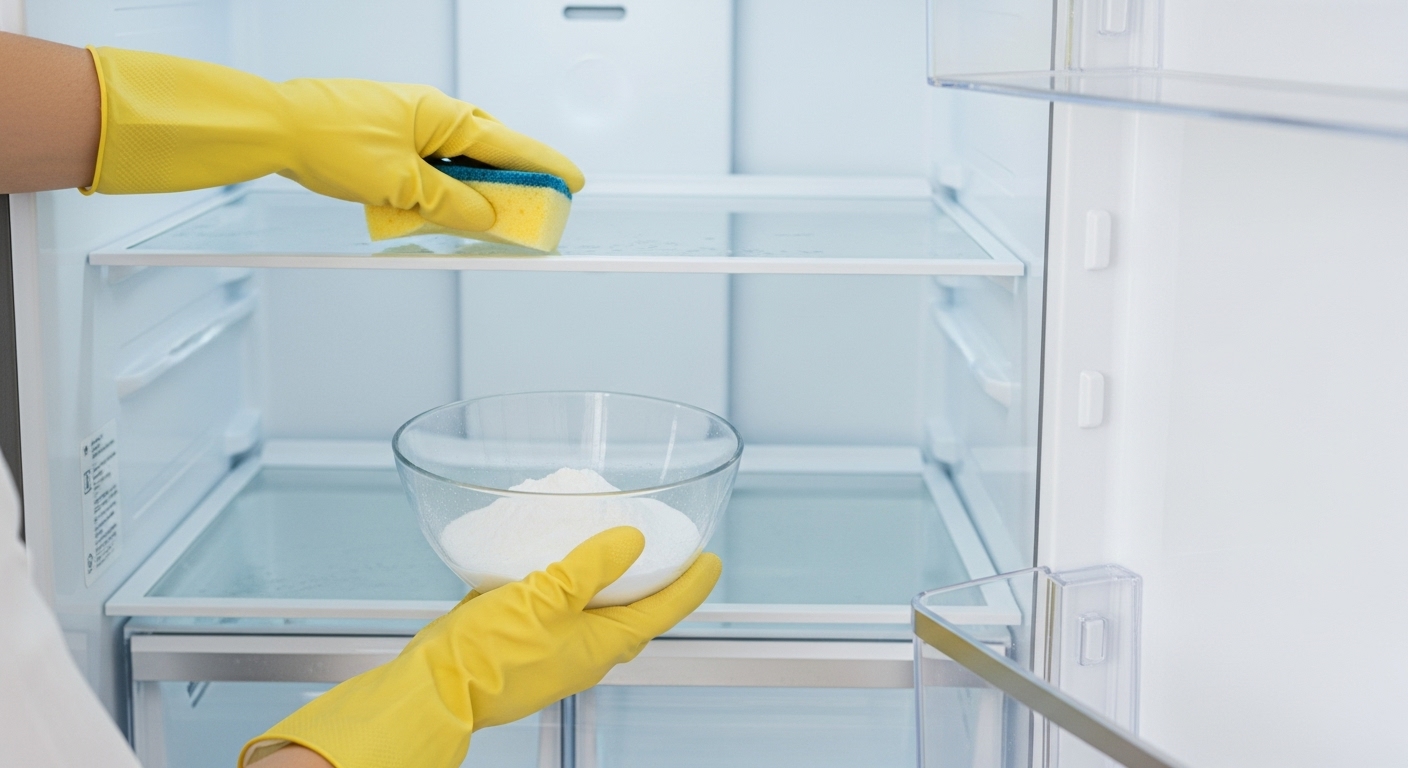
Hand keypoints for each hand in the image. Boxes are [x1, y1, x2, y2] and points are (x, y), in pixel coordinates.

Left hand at [87, 47, 582, 231]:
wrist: (273, 126)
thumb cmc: (328, 139)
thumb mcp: (401, 185)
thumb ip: (451, 204)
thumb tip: (486, 217)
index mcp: (443, 116)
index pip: (510, 145)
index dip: (545, 167)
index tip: (573, 182)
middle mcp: (429, 114)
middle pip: (486, 153)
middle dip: (510, 184)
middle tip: (532, 212)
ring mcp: (406, 122)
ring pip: (455, 163)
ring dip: (468, 192)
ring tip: (480, 222)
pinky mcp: (385, 136)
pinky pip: (427, 165)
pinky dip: (437, 188)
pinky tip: (431, 210)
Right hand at [241, 527, 720, 767]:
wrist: (434, 685)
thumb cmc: (489, 658)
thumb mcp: (545, 599)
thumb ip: (590, 567)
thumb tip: (630, 541)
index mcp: (601, 645)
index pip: (662, 610)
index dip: (691, 584)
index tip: (711, 560)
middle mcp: (584, 646)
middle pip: (635, 608)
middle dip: (656, 577)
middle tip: (670, 544)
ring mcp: (554, 641)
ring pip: (595, 602)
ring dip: (610, 573)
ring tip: (616, 536)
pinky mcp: (523, 632)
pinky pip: (557, 599)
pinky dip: (566, 573)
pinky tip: (553, 548)